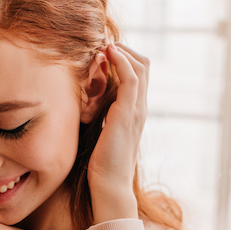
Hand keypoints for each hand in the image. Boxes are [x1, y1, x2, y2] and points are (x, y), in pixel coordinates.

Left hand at [87, 43, 148, 222]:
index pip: (139, 74)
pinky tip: (108, 54)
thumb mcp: (100, 133)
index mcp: (134, 112)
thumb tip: (86, 104)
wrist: (110, 185)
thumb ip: (100, 117)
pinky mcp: (128, 114)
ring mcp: (136, 110)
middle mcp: (139, 108)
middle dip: (125, 49)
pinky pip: (132, 79)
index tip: (104, 51)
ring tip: (105, 44)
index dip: (124, 58)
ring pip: (140, 67)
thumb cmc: (102, 165)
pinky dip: (122, 61)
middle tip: (103, 43)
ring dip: (122, 51)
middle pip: (144, 65)